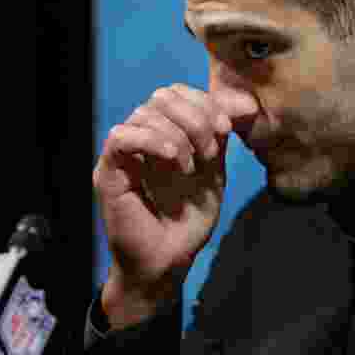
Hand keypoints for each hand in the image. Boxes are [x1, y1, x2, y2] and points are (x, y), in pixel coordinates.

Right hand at [93, 83, 254, 327]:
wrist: (168, 261)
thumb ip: (222, 137)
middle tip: (210, 152)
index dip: (204, 102)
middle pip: (162, 96)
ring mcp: (123, 153)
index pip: (177, 93)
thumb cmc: (188, 222)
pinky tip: (173, 159)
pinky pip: (121, 136)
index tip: (225, 128)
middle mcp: (142, 138)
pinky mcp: (108, 170)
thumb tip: (246, 102)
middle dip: (194, 117)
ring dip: (178, 135)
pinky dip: (152, 140)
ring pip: (144, 113)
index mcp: (165, 133)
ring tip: (190, 166)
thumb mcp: (215, 172)